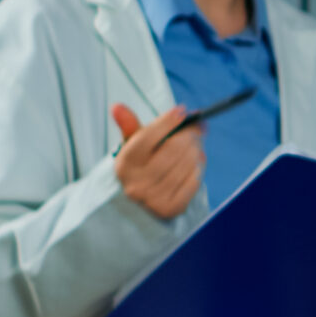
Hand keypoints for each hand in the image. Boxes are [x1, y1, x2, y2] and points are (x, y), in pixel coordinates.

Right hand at [111, 102, 203, 220]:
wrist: (142, 201)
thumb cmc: (141, 164)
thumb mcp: (133, 146)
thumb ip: (129, 126)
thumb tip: (117, 107)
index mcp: (125, 163)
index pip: (147, 137)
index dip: (167, 122)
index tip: (182, 111)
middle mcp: (135, 183)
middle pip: (172, 150)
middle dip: (189, 135)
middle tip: (197, 127)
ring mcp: (153, 198)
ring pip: (185, 165)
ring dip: (196, 150)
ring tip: (196, 144)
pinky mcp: (170, 208)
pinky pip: (193, 182)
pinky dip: (198, 168)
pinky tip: (196, 162)